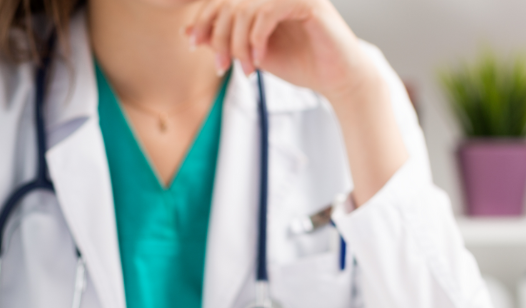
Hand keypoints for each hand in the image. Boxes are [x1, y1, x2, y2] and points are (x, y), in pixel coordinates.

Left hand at [186, 0, 372, 101]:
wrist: (337, 80)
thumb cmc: (301, 65)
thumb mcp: (253, 54)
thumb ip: (225, 40)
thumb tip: (188, 32)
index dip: (203, 18)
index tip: (193, 43)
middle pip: (230, 2)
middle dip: (219, 36)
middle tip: (221, 65)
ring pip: (245, 8)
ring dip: (238, 44)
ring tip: (246, 69)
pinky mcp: (307, 2)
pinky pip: (267, 12)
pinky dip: (257, 38)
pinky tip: (260, 57)